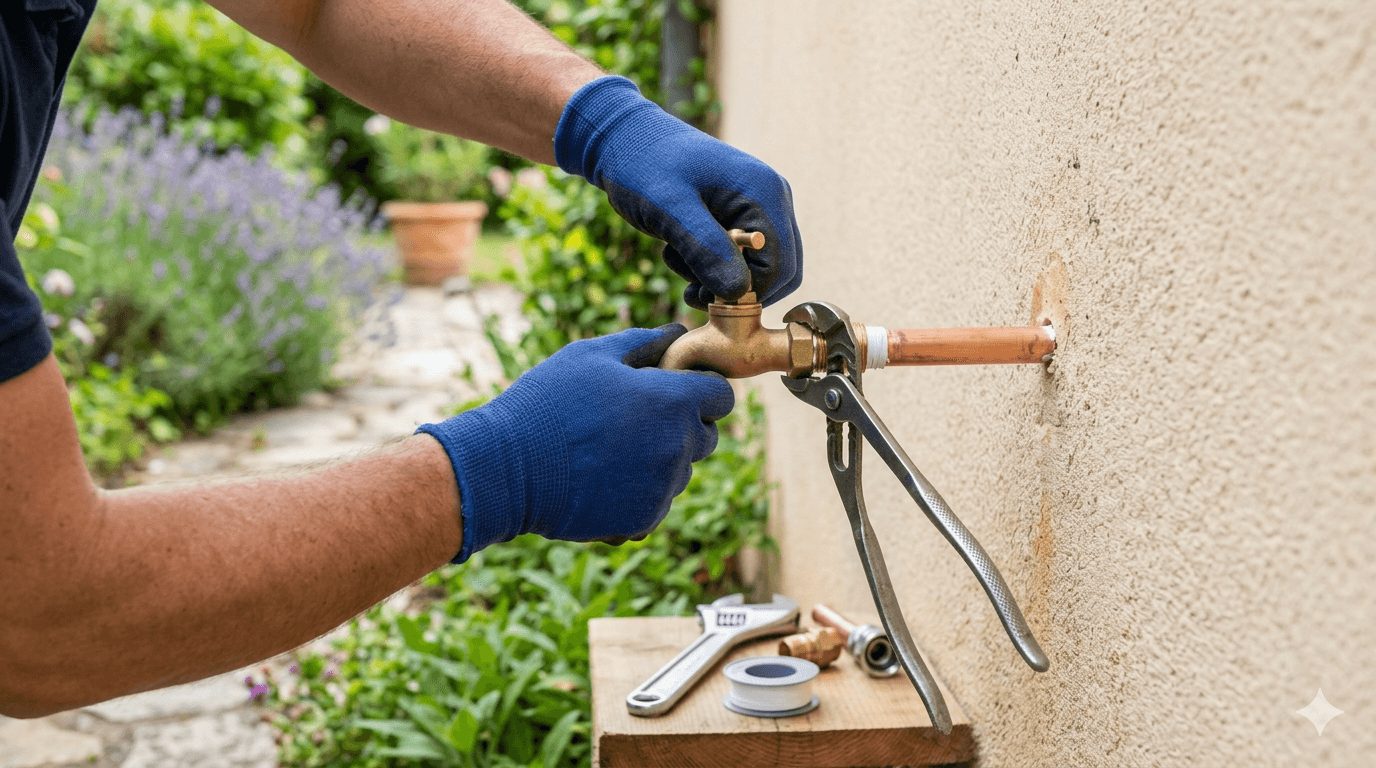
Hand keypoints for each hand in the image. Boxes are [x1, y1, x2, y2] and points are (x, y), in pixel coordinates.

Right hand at [417, 325, 733, 562]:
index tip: (676, 389)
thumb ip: (642, 342)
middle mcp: (677, 446)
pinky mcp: (645, 519)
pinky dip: (640, 492)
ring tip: (610, 450)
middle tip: (635, 419)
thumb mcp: (590, 356)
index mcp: (671, 402)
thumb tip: (676, 332)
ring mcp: (663, 487)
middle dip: (682, 424)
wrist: (506, 469)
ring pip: (681, 470)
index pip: (721, 396)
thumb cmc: (546, 403)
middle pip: (706, 436)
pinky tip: (601, 478)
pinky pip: (658, 501)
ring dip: (660, 459)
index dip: (701, 389)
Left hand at [554, 76, 802, 308]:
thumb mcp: (670, 209)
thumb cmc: (644, 165)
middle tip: (691, 287)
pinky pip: (743, 257)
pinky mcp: (742, 212)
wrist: (624, 137)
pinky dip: (715, 267)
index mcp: (764, 193)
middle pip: (779, 271)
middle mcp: (772, 197)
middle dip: (736, 290)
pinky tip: (682, 254)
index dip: (748, 293)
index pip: (780, 267)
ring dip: (721, 279)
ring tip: (679, 260)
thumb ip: (705, 248)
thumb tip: (739, 292)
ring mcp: (759, 205)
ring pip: (760, 268)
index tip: (703, 295)